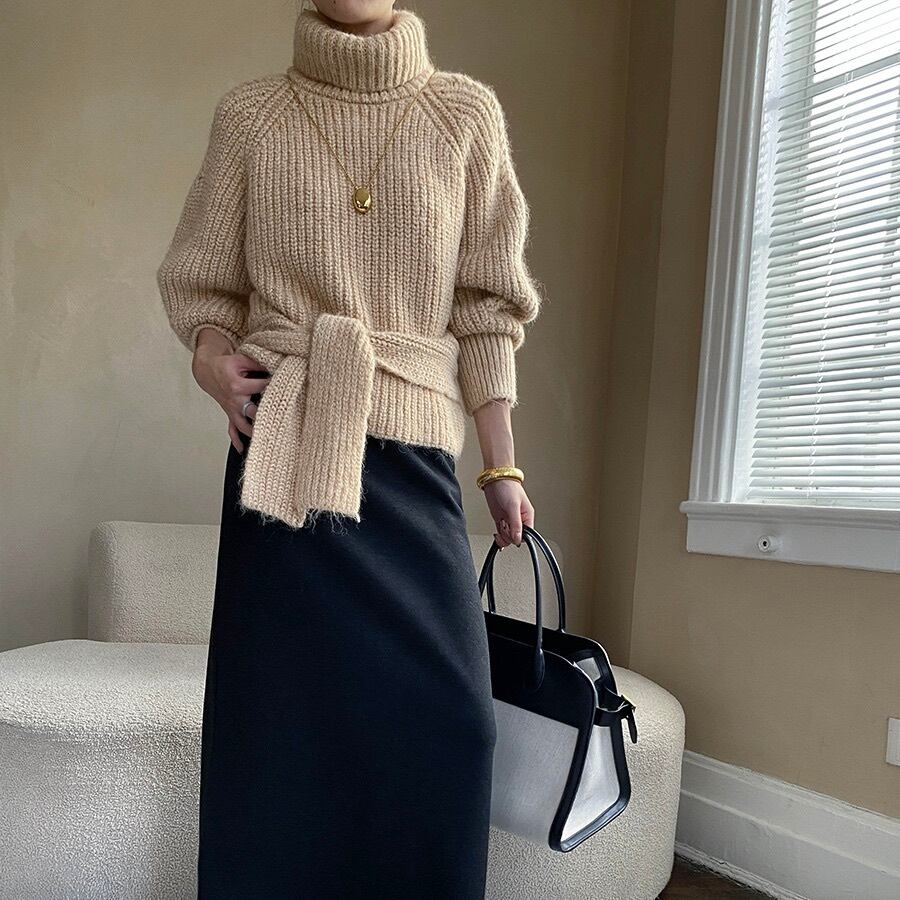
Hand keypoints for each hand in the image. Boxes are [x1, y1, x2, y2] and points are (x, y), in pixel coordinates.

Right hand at [191, 331, 270, 452]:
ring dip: (254, 433)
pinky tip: (243, 450)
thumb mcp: (242, 359)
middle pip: (253, 412)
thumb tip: (277, 367)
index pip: (262, 387)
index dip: (276, 387)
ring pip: (243, 425)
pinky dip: (236, 441)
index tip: (290, 388)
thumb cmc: (227, 365)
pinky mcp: (229, 414)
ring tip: (268, 440)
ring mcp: (232, 410)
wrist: (208, 371)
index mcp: (238, 386)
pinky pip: (231, 430)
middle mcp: (235, 400)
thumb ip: (259, 364)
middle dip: (266, 416)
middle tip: (282, 421)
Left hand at [482, 478, 534, 547]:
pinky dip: (498, 535)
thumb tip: (518, 539)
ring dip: (503, 534)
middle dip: (509, 534)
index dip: (519, 537)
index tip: (512, 533)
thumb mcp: (513, 506)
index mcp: (527, 516)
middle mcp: (519, 519)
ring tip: (501, 523)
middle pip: (516, 537)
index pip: (527, 534)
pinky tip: (497, 531)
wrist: (495, 479)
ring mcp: (509, 520)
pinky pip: (501, 534)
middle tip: (505, 524)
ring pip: (508, 537)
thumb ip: (516, 524)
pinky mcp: (500, 520)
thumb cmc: (507, 487)